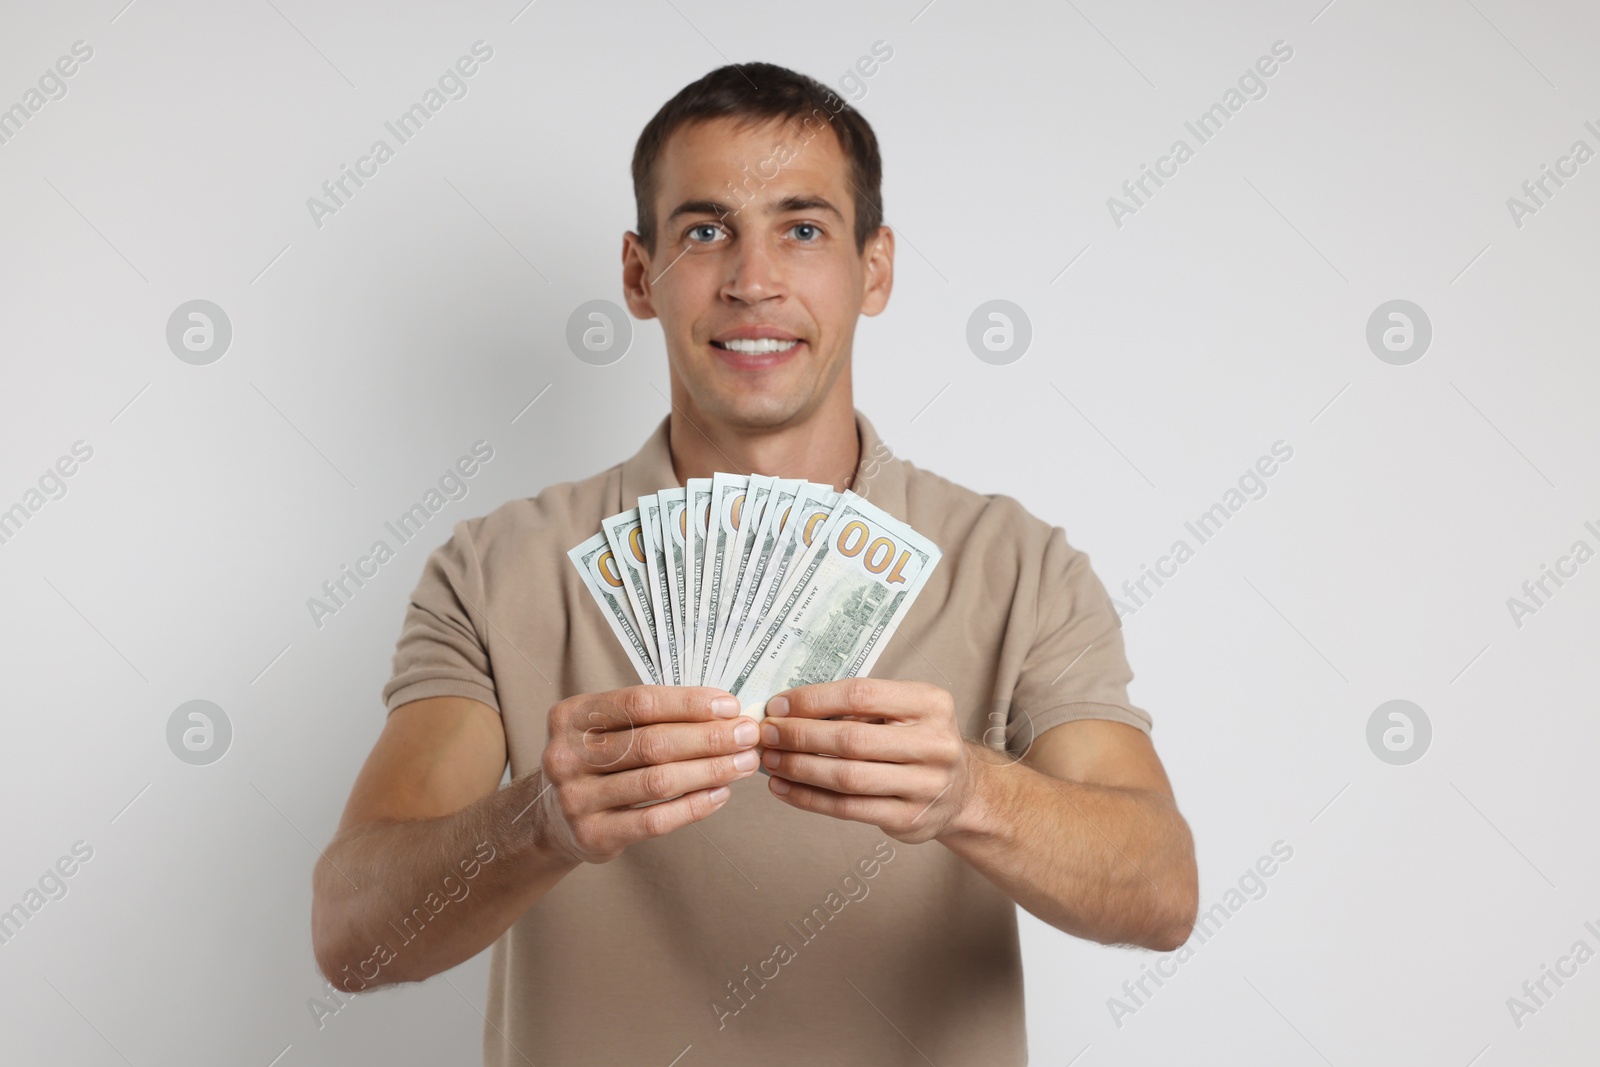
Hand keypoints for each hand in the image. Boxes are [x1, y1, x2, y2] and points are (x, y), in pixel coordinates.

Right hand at [538, 686, 760, 863]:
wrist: (552, 818)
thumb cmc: (597, 763)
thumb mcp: (607, 729)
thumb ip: (653, 718)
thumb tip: (724, 712)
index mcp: (572, 717)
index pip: (640, 702)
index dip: (689, 703)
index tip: (729, 705)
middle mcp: (567, 755)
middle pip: (652, 742)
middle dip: (709, 737)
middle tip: (748, 735)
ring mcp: (576, 798)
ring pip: (657, 781)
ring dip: (709, 770)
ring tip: (744, 763)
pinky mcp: (592, 835)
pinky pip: (654, 820)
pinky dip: (693, 807)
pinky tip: (720, 794)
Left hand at [758, 678, 975, 843]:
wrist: (961, 791)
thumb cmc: (918, 742)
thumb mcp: (904, 711)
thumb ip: (858, 708)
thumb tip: (789, 708)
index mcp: (931, 704)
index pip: (860, 694)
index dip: (813, 699)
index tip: (779, 705)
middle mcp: (934, 744)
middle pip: (850, 738)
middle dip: (799, 735)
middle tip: (767, 733)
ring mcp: (924, 785)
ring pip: (846, 777)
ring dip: (799, 768)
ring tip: (770, 760)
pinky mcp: (909, 819)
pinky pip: (847, 808)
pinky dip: (809, 797)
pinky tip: (785, 787)